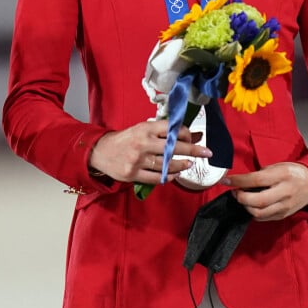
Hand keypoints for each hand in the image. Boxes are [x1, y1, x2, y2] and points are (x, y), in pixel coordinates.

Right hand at [88, 120, 210, 182]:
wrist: (101, 151)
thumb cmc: (126, 139)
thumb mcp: (143, 129)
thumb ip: (163, 132)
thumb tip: (191, 135)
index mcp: (146, 128)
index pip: (171, 129)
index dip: (185, 134)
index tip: (193, 138)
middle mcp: (143, 143)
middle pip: (173, 147)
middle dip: (193, 150)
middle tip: (207, 153)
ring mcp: (138, 160)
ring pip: (166, 165)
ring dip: (181, 165)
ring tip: (189, 164)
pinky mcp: (133, 174)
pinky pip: (156, 178)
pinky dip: (168, 177)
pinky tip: (174, 175)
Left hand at [223, 162, 307, 220]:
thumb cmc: (293, 172)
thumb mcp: (278, 166)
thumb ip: (261, 174)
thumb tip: (242, 182)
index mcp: (282, 175)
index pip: (255, 180)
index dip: (238, 181)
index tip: (226, 181)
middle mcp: (284, 192)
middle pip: (257, 201)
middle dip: (241, 198)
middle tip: (235, 192)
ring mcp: (285, 206)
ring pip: (259, 213)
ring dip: (245, 206)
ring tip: (242, 198)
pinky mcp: (283, 215)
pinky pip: (263, 218)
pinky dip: (253, 213)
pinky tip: (251, 205)